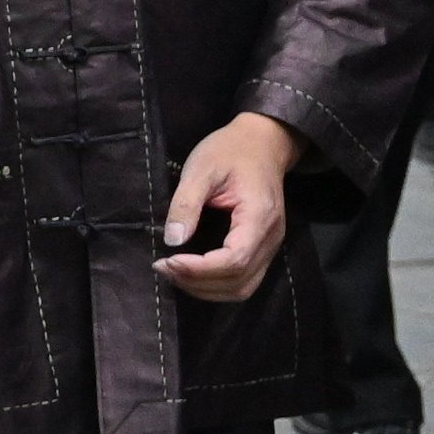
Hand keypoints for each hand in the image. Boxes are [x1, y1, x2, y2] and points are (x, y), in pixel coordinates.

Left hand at [154, 112, 299, 302]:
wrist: (261, 144)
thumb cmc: (229, 151)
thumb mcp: (201, 169)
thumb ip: (186, 204)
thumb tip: (172, 240)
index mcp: (258, 217)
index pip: (234, 259)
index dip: (200, 269)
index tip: (168, 261)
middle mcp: (270, 239)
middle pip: (239, 281)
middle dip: (198, 282)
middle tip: (162, 268)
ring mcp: (270, 247)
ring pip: (243, 287)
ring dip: (206, 289)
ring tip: (173, 273)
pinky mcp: (262, 248)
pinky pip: (244, 278)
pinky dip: (217, 284)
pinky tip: (191, 273)